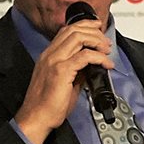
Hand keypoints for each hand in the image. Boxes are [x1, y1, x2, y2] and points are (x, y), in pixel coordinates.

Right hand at [13, 12, 112, 143]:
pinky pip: (84, 56)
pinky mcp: (61, 71)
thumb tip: (92, 64)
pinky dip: (99, 57)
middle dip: (94, 32)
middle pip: (74, 30)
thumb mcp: (65, 81)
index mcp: (49, 55)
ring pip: (78, 37)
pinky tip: (106, 64)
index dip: (84, 26)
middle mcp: (50, 55)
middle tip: (105, 42)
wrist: (36, 117)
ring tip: (106, 50)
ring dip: (97, 41)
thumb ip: (77, 70)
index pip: (66, 31)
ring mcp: (54, 61)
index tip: (98, 29)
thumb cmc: (47, 104)